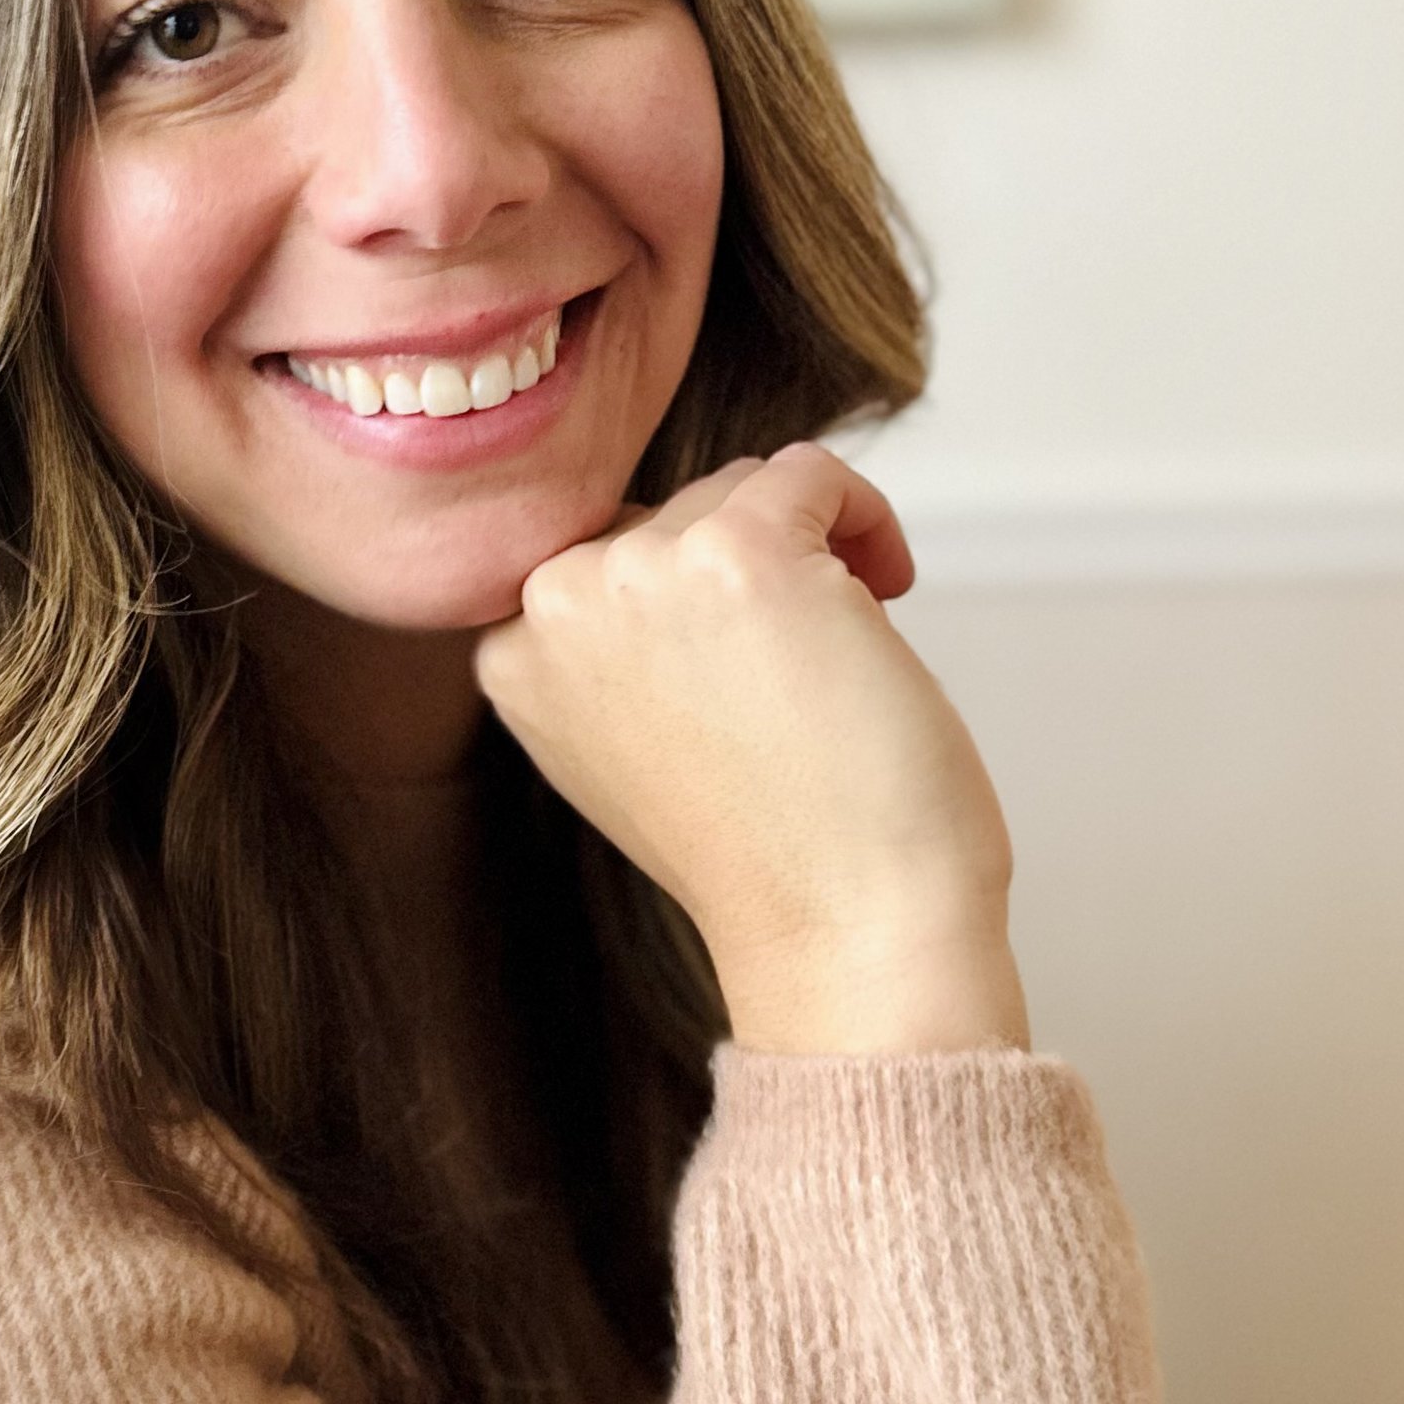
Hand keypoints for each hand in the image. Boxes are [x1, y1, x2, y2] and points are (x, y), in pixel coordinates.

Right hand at [474, 447, 1029, 1055]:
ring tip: (841, 653)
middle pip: (671, 514)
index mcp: (514, 657)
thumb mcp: (631, 745)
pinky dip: (863, 516)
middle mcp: (556, 605)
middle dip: (752, 574)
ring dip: (811, 552)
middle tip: (802, 675)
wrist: (846, 932)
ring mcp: (641, 574)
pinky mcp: (741, 552)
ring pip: (740, 489)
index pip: (602, 558)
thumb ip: (615, 650)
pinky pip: (813, 471)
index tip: (744, 670)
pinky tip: (888, 589)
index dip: (690, 600)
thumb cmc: (772, 854)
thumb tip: (666, 552)